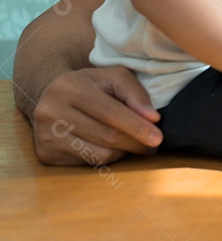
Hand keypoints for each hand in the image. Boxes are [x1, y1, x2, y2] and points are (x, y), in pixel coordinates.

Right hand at [29, 66, 161, 165]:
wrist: (53, 97)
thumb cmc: (90, 85)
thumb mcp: (113, 77)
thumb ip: (134, 93)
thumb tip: (152, 118)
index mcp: (69, 88)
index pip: (110, 112)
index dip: (136, 126)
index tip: (157, 137)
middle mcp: (51, 112)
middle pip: (105, 135)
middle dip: (135, 142)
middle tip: (154, 145)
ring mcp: (45, 135)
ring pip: (98, 154)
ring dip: (124, 153)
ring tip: (137, 146)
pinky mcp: (46, 153)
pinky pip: (87, 163)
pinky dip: (107, 158)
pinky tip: (116, 149)